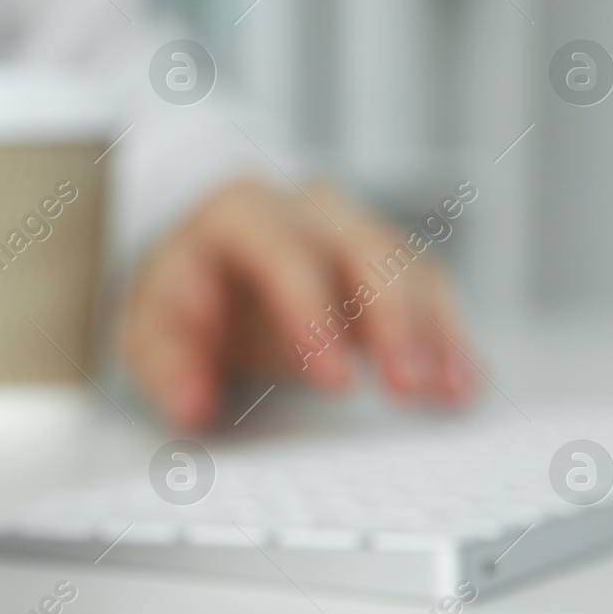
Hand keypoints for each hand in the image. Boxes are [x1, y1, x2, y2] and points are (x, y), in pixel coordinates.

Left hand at [121, 179, 477, 428]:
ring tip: (450, 390)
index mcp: (242, 213)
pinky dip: (449, 336)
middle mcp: (308, 210)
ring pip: (410, 267)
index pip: (285, 253)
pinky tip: (462, 383)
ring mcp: (354, 231)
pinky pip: (430, 289)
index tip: (335, 381)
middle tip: (408, 386)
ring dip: (434, 331)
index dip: (313, 315)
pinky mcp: (386, 265)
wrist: (207, 249)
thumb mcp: (150, 322)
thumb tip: (192, 403)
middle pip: (366, 250)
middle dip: (394, 320)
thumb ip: (167, 361)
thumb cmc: (184, 287)